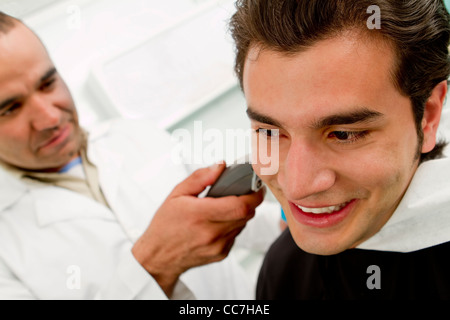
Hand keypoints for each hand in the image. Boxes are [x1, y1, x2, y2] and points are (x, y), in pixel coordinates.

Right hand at [131, 162, 264, 296]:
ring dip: (240, 213)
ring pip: (243, 224)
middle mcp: (211, 233)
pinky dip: (232, 225)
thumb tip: (220, 166)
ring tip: (224, 207)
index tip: (255, 186)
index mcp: (200, 214)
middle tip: (242, 191)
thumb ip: (200, 178)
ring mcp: (218, 246)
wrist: (159, 257)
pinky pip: (236, 235)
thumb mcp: (176, 194)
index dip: (254, 194)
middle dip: (249, 200)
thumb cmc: (165, 224)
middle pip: (247, 214)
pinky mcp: (222, 254)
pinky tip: (217, 222)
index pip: (241, 205)